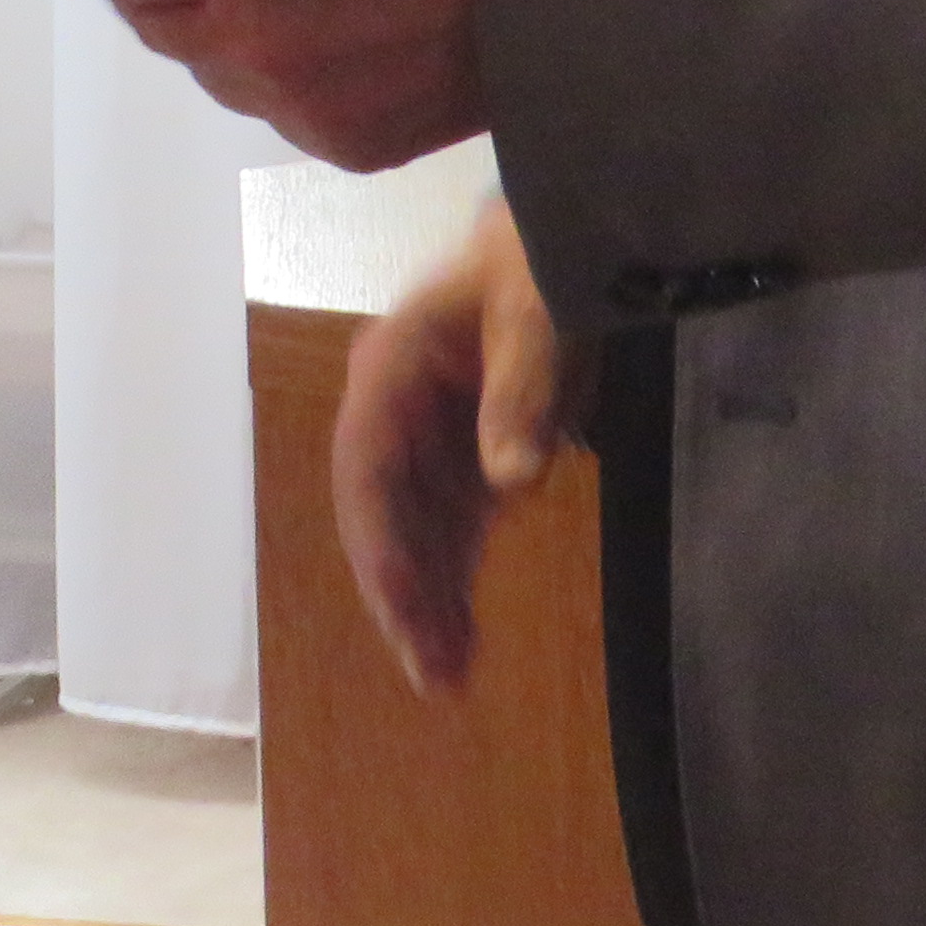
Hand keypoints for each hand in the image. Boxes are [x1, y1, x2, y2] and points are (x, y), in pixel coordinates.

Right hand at [332, 206, 573, 693]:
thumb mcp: (537, 311)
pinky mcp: (462, 463)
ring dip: (426, 604)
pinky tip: (465, 642)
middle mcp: (391, 413)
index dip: (379, 539)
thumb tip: (513, 483)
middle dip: (401, 594)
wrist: (559, 245)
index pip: (366, 465)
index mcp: (388, 367)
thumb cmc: (538, 266)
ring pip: (411, 536)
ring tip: (449, 680)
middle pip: (381, 515)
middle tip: (432, 673)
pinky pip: (449, 533)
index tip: (401, 605)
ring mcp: (425, 443)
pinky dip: (456, 584)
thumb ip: (523, 391)